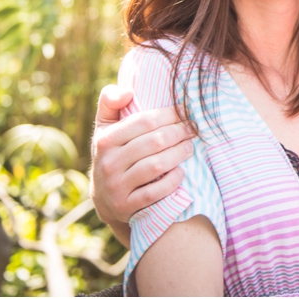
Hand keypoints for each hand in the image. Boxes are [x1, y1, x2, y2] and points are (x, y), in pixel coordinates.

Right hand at [90, 85, 193, 229]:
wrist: (104, 199)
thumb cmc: (113, 153)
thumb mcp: (105, 127)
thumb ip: (110, 102)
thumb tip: (127, 92)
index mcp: (105, 140)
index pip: (145, 121)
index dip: (170, 114)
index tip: (185, 112)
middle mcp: (108, 163)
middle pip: (154, 142)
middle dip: (179, 133)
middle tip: (193, 130)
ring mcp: (116, 187)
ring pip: (156, 165)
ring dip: (179, 154)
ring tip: (190, 148)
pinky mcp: (126, 207)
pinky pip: (155, 192)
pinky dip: (172, 181)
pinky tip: (180, 173)